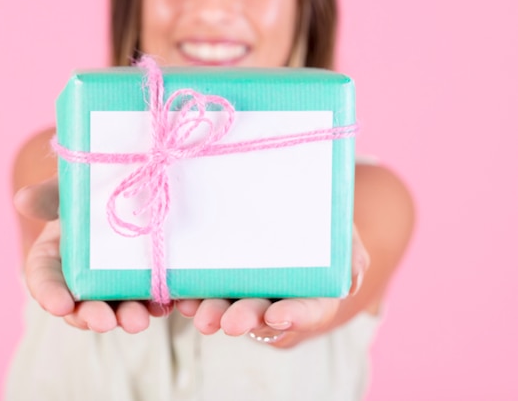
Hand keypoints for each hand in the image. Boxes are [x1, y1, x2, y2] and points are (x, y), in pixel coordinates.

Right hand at [14, 178, 167, 332]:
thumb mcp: (67, 187)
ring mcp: (115, 282)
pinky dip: (161, 303)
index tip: (60, 306)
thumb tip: (22, 199)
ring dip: (128, 316)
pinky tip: (171, 304)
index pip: (45, 281)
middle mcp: (82, 277)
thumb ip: (47, 196)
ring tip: (140, 320)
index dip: (50, 295)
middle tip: (105, 322)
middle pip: (82, 304)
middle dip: (92, 316)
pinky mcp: (146, 279)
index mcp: (54, 257)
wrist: (126, 177)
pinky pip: (154, 296)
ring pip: (119, 306)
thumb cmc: (87, 186)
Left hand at [175, 225, 369, 347]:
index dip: (295, 316)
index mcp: (316, 294)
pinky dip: (194, 293)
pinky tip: (183, 295)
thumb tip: (353, 273)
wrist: (297, 213)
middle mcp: (280, 298)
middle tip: (229, 322)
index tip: (277, 315)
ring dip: (214, 311)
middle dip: (245, 318)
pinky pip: (208, 289)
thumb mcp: (343, 236)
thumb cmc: (324, 228)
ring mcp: (250, 291)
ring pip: (231, 306)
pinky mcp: (225, 279)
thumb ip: (351, 255)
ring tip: (199, 313)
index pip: (310, 310)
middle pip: (264, 314)